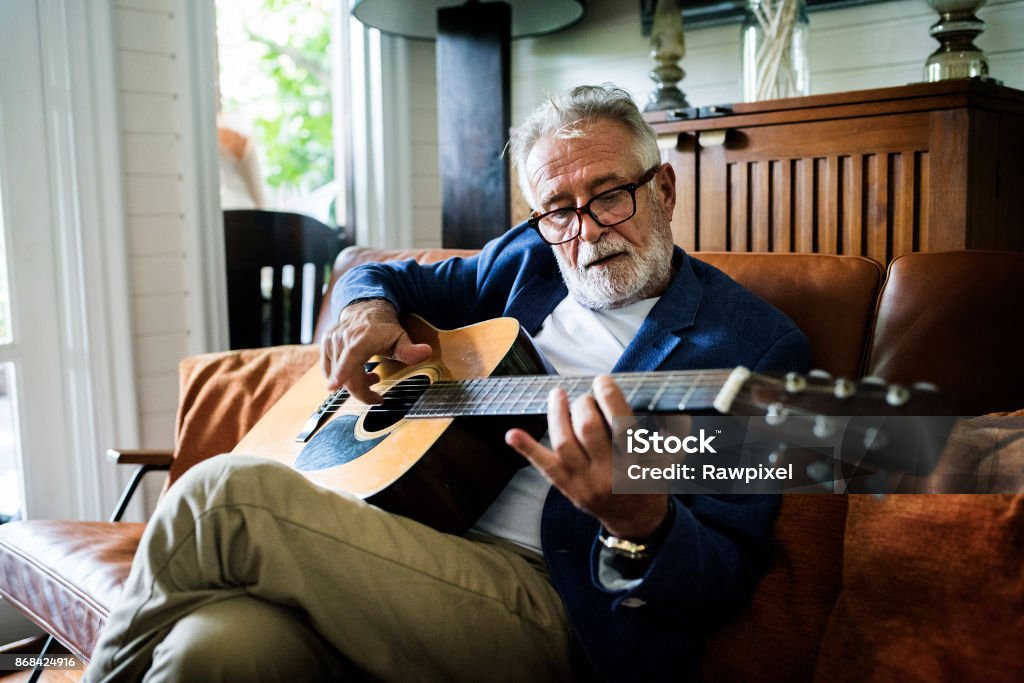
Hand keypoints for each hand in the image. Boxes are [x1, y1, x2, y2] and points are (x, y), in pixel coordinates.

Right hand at [319, 299, 431, 403]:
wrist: (365, 309)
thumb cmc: (384, 327)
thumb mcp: (401, 338)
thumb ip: (410, 349)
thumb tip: (426, 352)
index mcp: (363, 337)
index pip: (351, 356)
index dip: (342, 372)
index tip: (333, 387)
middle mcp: (344, 338)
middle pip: (347, 375)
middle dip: (362, 392)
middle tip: (377, 397)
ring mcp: (332, 342)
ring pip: (338, 375)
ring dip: (355, 383)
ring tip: (371, 376)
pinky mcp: (325, 346)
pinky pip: (330, 371)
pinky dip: (343, 377)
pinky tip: (357, 373)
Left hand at [505, 375, 668, 539]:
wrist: (635, 521)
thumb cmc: (650, 482)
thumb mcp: (668, 459)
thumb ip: (670, 432)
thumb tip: (675, 407)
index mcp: (635, 463)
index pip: (620, 423)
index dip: (608, 396)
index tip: (602, 381)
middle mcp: (608, 473)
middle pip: (588, 429)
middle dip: (584, 404)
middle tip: (585, 397)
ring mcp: (584, 482)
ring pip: (564, 443)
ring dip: (557, 414)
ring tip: (558, 395)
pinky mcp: (567, 488)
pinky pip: (544, 467)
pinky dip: (527, 449)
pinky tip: (512, 433)